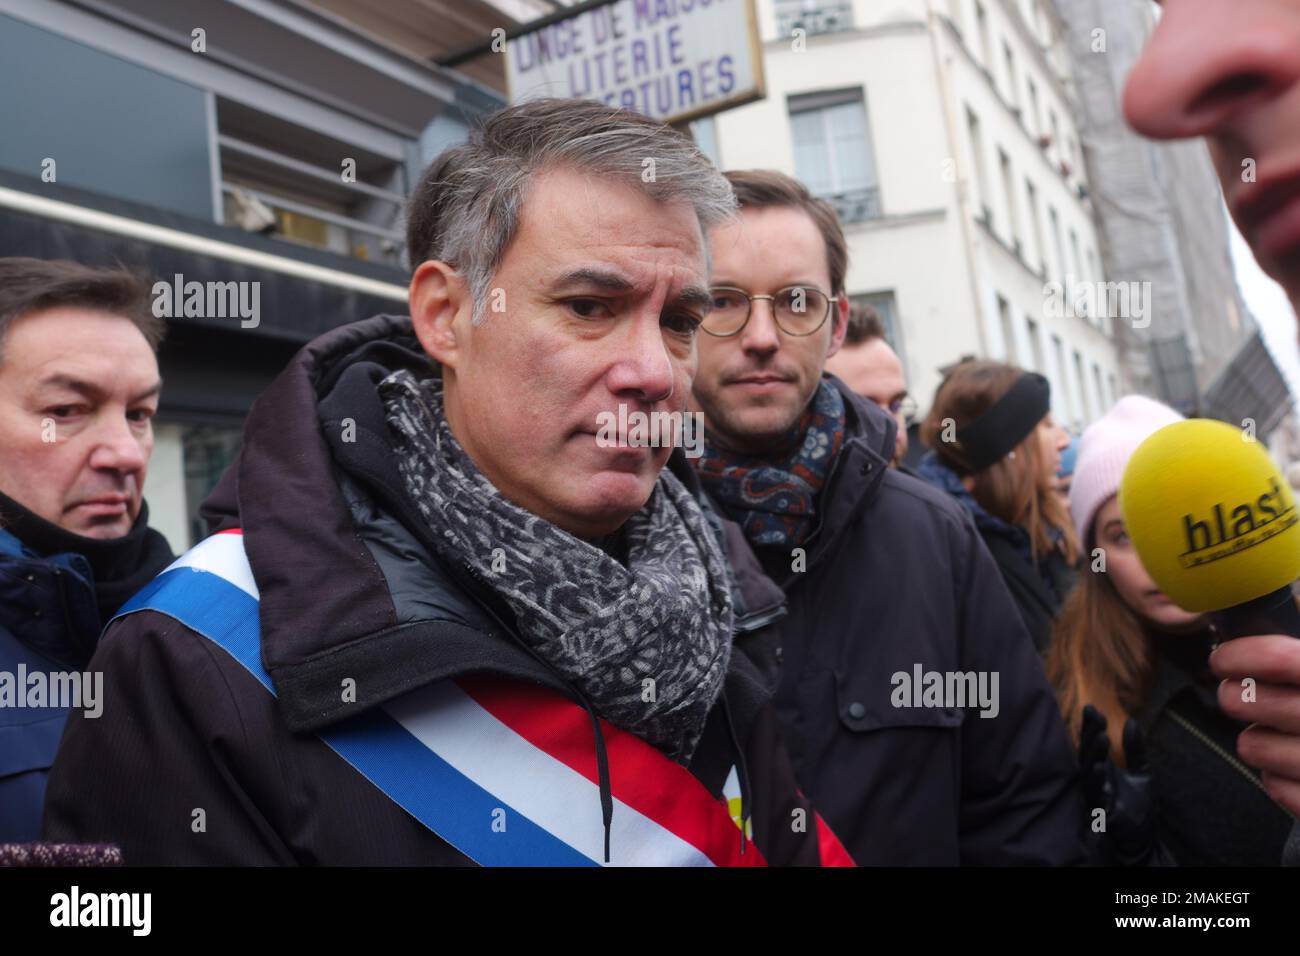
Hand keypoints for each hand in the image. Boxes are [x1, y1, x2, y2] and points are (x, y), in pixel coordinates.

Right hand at [1078, 704, 1160, 864]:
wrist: (1143, 842)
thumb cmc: (1138, 809)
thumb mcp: (1141, 772)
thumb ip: (1135, 749)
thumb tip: (1131, 721)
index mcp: (1101, 768)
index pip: (1092, 742)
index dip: (1091, 726)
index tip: (1093, 708)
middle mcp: (1093, 779)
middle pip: (1086, 752)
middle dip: (1089, 734)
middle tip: (1094, 716)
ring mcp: (1094, 794)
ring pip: (1087, 770)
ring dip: (1093, 754)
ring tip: (1101, 738)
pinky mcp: (1098, 810)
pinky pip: (1093, 793)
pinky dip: (1095, 780)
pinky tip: (1100, 767)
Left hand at [1211, 634, 1299, 816]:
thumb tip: (1272, 631)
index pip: (1280, 659)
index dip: (1242, 655)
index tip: (1224, 658)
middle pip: (1250, 701)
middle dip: (1237, 696)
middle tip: (1242, 694)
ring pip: (1252, 745)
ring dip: (1258, 738)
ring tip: (1279, 732)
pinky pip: (1274, 785)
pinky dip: (1278, 776)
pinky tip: (1297, 765)